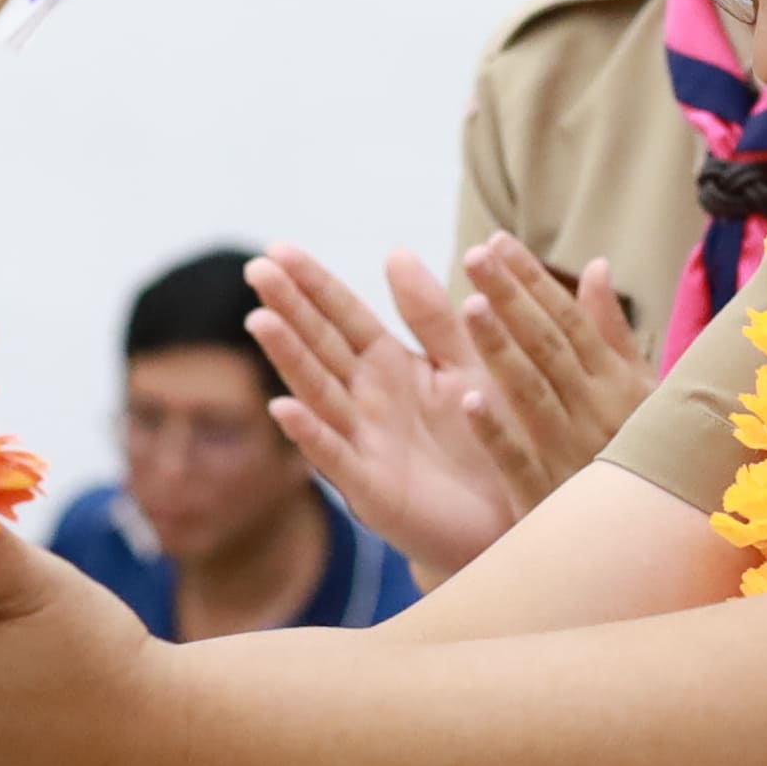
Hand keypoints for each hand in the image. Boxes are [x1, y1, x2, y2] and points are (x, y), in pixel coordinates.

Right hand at [248, 246, 525, 574]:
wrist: (510, 517)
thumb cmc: (484, 439)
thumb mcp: (464, 364)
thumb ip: (431, 315)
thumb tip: (394, 252)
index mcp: (389, 365)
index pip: (342, 316)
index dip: (313, 283)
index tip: (277, 248)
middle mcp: (365, 401)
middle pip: (321, 346)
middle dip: (289, 309)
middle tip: (256, 270)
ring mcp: (363, 443)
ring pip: (319, 393)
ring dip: (289, 359)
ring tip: (260, 321)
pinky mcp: (372, 489)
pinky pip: (337, 457)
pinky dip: (310, 435)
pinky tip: (282, 408)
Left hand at [442, 239, 651, 515]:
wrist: (662, 538)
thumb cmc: (648, 454)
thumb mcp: (642, 391)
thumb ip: (613, 332)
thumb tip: (595, 267)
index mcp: (614, 382)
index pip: (568, 321)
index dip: (532, 281)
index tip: (497, 242)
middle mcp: (595, 411)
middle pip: (547, 346)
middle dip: (512, 298)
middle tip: (474, 256)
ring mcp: (572, 453)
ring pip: (533, 395)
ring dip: (502, 353)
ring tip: (470, 309)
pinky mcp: (549, 498)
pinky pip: (520, 463)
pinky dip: (497, 433)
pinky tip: (467, 403)